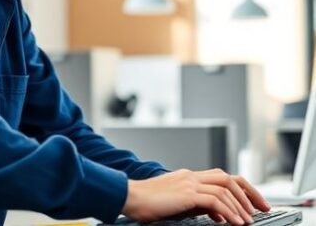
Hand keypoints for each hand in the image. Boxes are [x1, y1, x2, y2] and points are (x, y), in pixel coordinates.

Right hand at [122, 168, 270, 224]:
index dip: (242, 188)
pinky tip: (236, 223)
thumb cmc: (150, 202)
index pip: (222, 176)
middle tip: (263, 208)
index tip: (254, 203)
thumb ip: (198, 204)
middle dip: (249, 193)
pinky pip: (215, 200)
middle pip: (229, 177)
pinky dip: (229, 211)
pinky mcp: (187, 193)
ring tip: (250, 221)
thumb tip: (218, 214)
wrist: (132, 197)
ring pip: (225, 187)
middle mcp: (192, 176)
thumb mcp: (178, 203)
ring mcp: (189, 182)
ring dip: (241, 205)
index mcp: (190, 176)